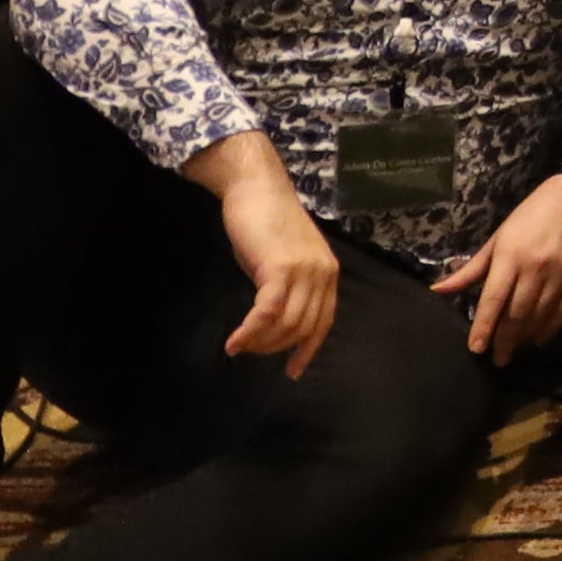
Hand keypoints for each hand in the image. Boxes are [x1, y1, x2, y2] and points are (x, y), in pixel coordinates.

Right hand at [203, 138, 339, 375]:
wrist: (256, 188)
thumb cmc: (266, 223)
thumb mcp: (284, 259)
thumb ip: (288, 287)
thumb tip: (276, 320)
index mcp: (328, 273)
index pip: (323, 322)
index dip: (307, 350)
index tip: (292, 372)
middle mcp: (323, 273)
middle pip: (303, 328)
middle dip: (274, 348)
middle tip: (250, 351)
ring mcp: (304, 270)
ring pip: (286, 325)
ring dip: (260, 343)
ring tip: (239, 346)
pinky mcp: (280, 267)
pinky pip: (267, 312)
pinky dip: (250, 332)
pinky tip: (233, 343)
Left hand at [440, 167, 561, 358]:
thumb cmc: (531, 215)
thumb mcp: (498, 239)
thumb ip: (470, 270)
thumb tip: (436, 292)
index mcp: (510, 256)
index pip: (493, 300)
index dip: (483, 327)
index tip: (476, 349)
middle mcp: (535, 267)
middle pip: (517, 313)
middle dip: (504, 340)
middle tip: (497, 359)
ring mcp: (561, 272)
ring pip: (540, 315)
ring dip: (526, 336)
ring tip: (515, 349)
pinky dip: (552, 328)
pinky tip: (540, 338)